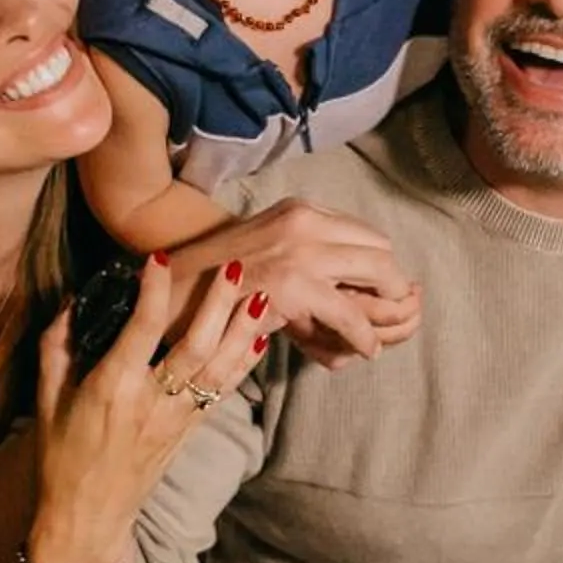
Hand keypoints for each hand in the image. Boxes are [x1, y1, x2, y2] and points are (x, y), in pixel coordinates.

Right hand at [25, 253, 269, 562]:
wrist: (88, 516)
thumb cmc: (62, 456)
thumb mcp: (47, 398)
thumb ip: (58, 345)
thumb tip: (73, 300)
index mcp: (112, 388)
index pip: (141, 329)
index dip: (154, 291)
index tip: (160, 258)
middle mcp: (152, 401)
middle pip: (195, 346)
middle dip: (219, 304)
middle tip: (237, 266)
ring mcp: (177, 418)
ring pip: (220, 369)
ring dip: (244, 331)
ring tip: (264, 294)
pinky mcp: (191, 431)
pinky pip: (224, 392)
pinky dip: (244, 363)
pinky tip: (260, 338)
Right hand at [170, 198, 420, 370]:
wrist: (167, 287)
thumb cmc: (217, 282)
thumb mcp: (270, 257)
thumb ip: (312, 270)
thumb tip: (360, 302)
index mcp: (301, 212)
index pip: (367, 235)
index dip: (380, 269)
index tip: (378, 295)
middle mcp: (306, 222)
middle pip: (382, 251)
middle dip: (394, 287)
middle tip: (395, 315)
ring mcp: (301, 250)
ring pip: (379, 274)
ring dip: (387, 311)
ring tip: (382, 337)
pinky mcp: (293, 284)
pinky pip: (352, 313)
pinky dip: (364, 336)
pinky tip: (364, 349)